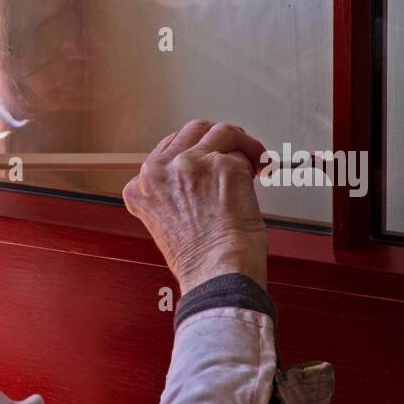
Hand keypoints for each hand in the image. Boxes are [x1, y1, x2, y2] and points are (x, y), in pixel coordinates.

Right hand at [122, 119, 269, 293]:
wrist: (215, 272)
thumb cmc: (196, 260)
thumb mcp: (164, 222)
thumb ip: (171, 193)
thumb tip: (198, 177)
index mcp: (140, 187)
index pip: (166, 149)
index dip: (191, 152)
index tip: (206, 158)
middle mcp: (160, 170)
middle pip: (191, 132)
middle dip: (215, 140)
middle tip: (233, 151)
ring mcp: (192, 165)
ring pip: (220, 132)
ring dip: (240, 143)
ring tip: (253, 159)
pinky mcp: (224, 165)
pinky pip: (245, 149)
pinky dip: (257, 157)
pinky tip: (263, 172)